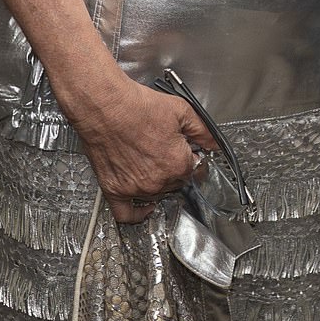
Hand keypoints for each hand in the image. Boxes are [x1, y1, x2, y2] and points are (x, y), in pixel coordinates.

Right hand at [74, 71, 217, 224]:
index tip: (185, 149)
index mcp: (177, 163)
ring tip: (150, 160)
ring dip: (157, 182)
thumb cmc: (137, 106)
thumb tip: (214, 143)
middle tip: (164, 149)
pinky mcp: (115, 190)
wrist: (105, 106)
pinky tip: (144, 207)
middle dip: (174, 168)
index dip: (190, 156)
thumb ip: (202, 130)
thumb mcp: (180, 110)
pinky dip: (137, 213)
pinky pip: (127, 214)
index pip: (194, 169)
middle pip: (176, 182)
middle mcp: (158, 181)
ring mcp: (136, 188)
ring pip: (156, 194)